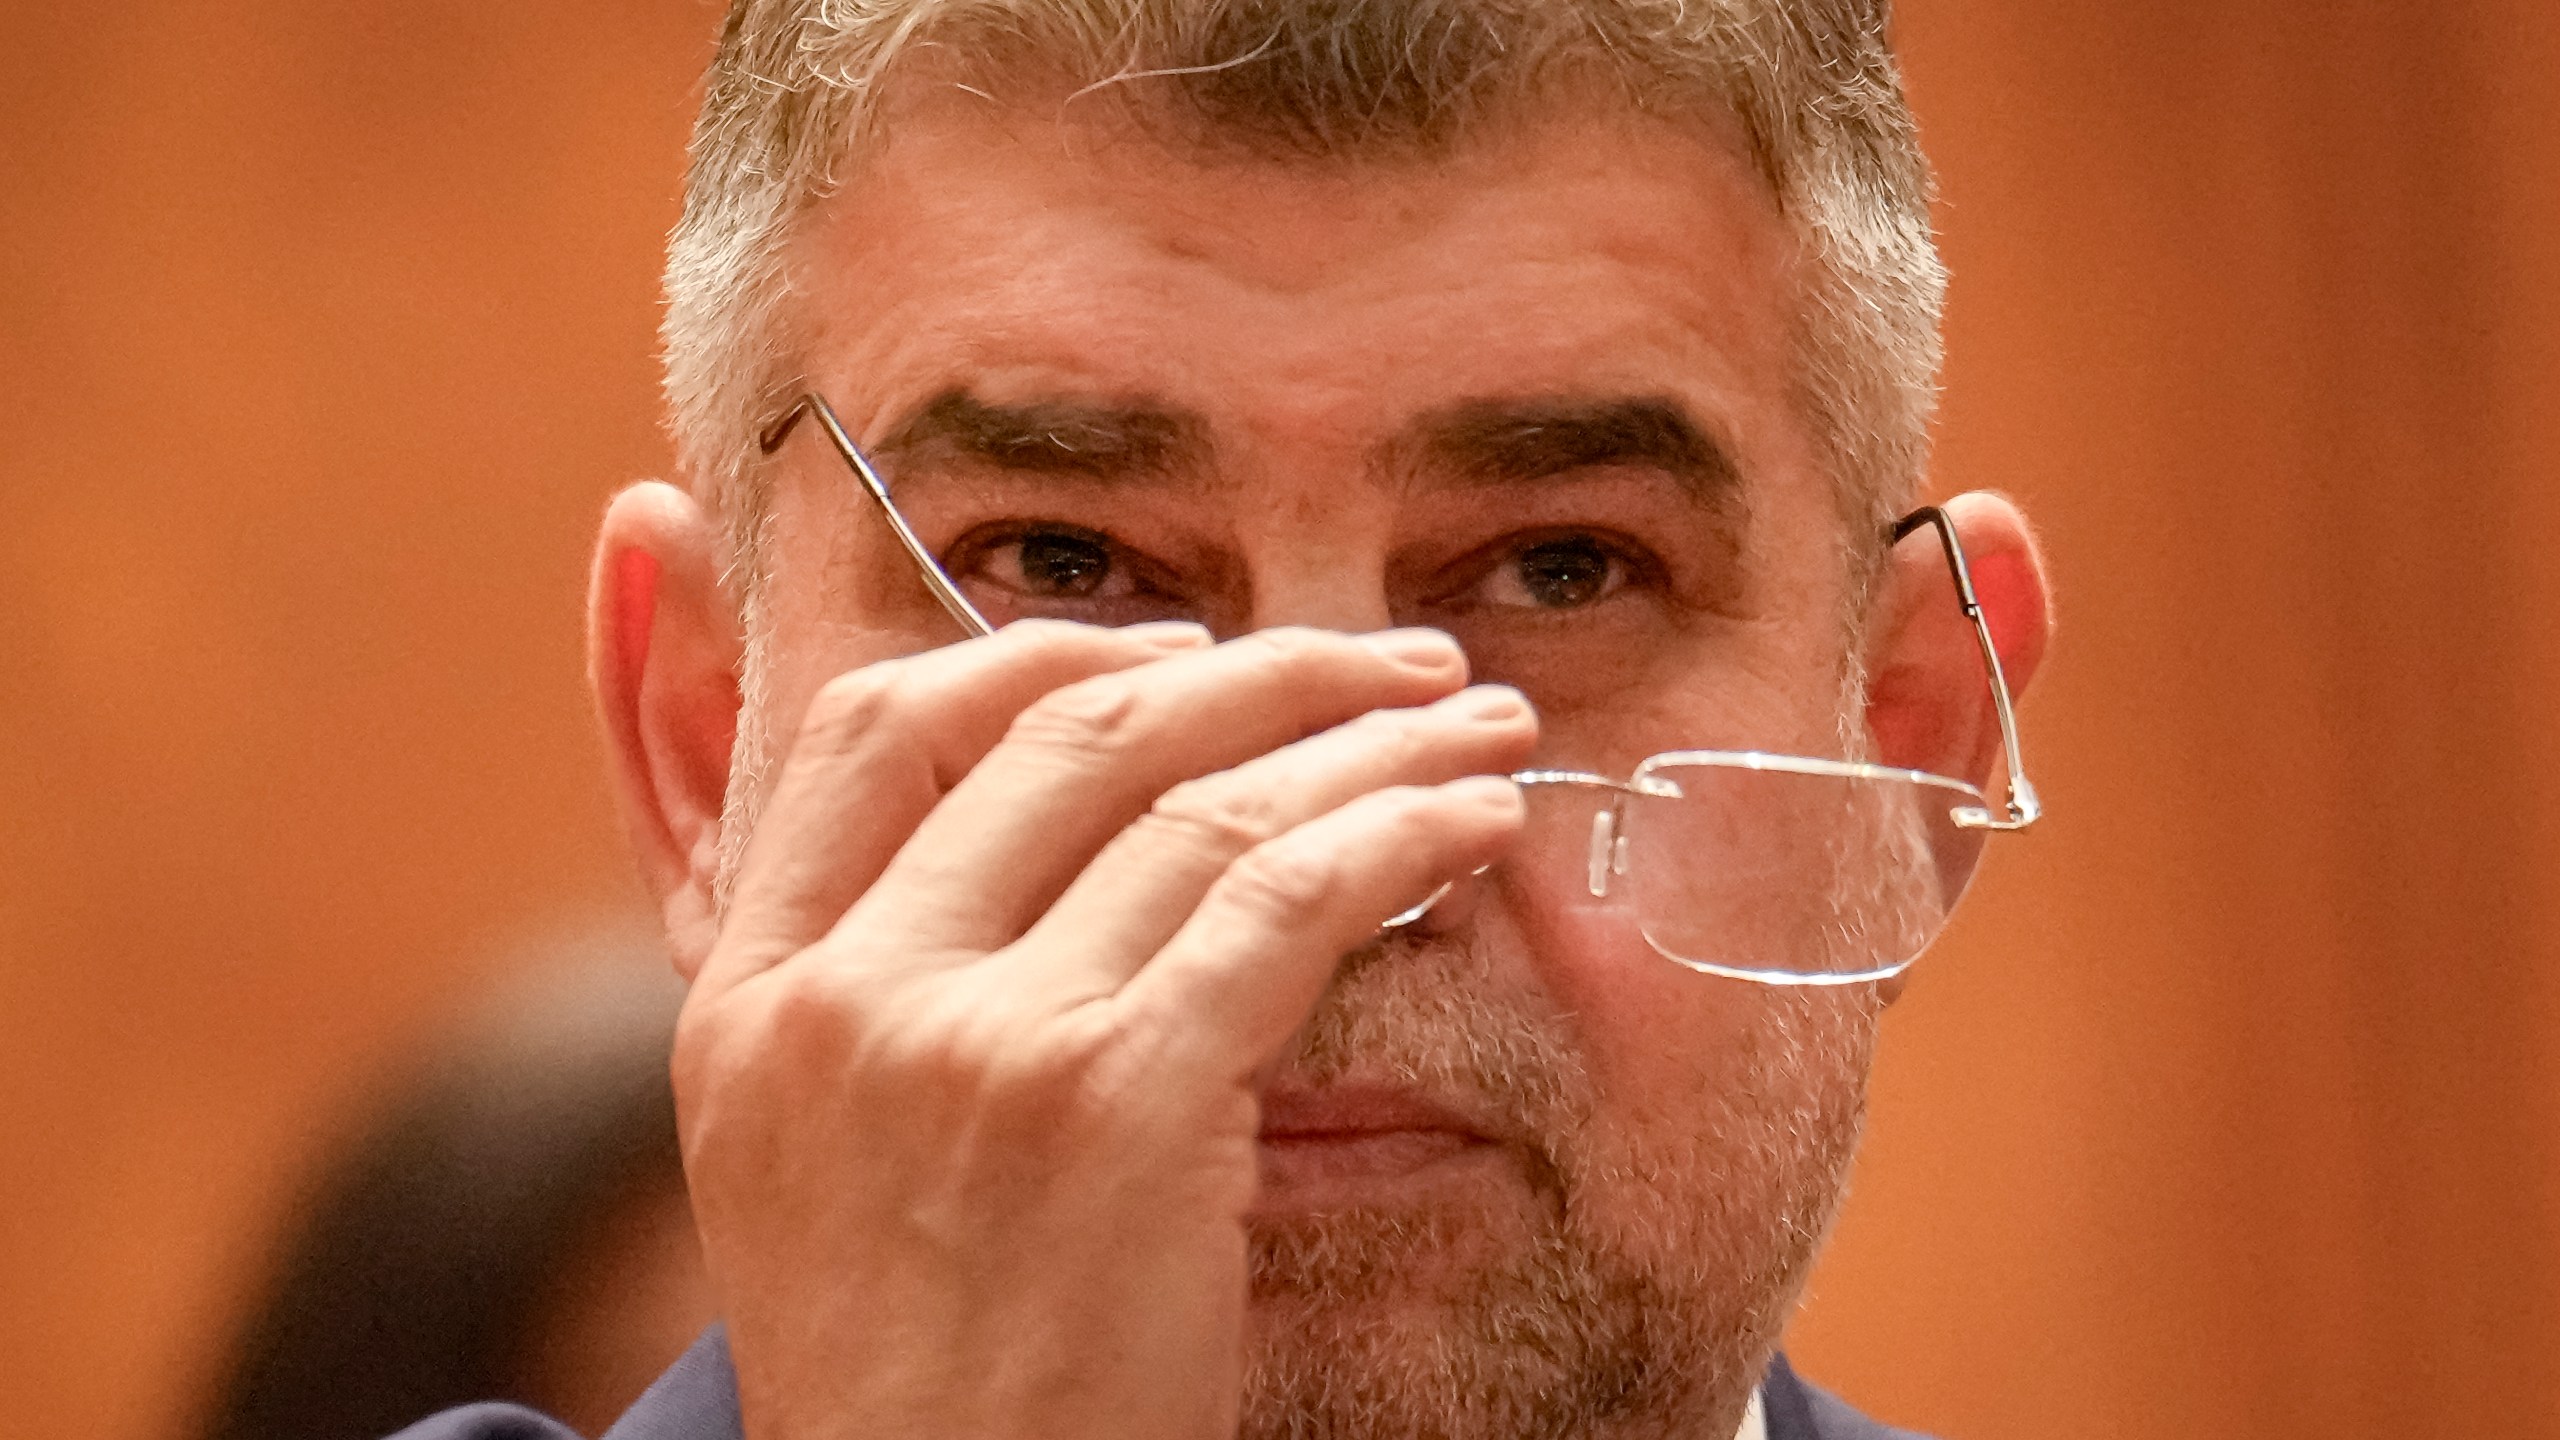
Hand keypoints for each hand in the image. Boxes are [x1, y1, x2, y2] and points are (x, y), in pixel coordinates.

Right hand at [672, 620, 1537, 1439]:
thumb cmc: (918, 1380)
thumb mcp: (814, 1164)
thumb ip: (884, 988)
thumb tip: (1049, 834)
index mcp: (751, 997)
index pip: (869, 728)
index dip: (1038, 655)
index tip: (1174, 654)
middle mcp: (847, 995)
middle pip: (1064, 733)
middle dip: (1254, 670)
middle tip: (1381, 658)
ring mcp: (976, 1042)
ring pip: (1198, 802)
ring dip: (1362, 737)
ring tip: (1467, 717)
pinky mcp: (1117, 1104)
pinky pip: (1285, 902)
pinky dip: (1400, 831)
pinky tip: (1474, 813)